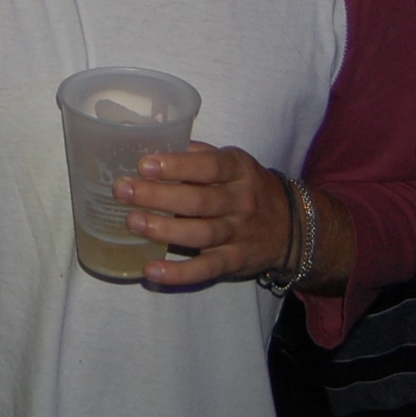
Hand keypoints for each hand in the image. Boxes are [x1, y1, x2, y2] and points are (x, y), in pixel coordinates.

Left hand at [115, 142, 290, 286]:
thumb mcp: (234, 162)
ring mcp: (238, 234)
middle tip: (123, 191)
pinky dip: (178, 273)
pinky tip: (151, 270)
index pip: (209, 166)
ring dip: (164, 230)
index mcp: (239, 170)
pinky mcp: (234, 262)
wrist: (292, 228)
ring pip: (200, 234)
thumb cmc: (248, 188)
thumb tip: (154, 143)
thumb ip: (199, 154)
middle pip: (198, 200)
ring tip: (132, 222)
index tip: (144, 165)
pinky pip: (205, 269)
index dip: (177, 166)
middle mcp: (241, 201)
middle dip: (158, 196)